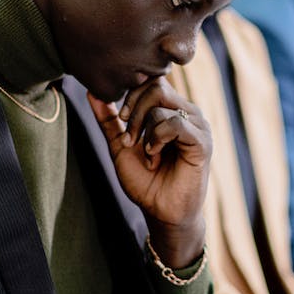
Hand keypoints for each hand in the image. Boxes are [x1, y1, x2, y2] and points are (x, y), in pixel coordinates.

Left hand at [88, 79, 210, 266]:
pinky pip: (176, 123)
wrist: (161, 212)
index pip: (152, 81)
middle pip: (156, 87)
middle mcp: (188, 112)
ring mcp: (198, 125)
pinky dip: (158, 138)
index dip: (132, 95)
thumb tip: (91, 91)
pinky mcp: (202, 141)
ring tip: (149, 155)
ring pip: (163, 104)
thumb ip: (109, 120)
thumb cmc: (145, 181)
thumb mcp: (120, 146)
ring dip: (145, 131)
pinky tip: (155, 155)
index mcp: (172, 109)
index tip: (122, 120)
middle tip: (129, 139)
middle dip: (135, 111)